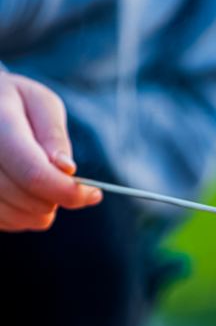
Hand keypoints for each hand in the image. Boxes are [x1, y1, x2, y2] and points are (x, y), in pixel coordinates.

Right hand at [0, 71, 101, 231]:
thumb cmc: (14, 103)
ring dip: (43, 206)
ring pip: (24, 217)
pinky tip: (23, 189)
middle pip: (32, 200)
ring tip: (38, 178)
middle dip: (58, 194)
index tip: (94, 193)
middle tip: (60, 174)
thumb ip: (53, 134)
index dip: (70, 191)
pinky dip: (26, 212)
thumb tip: (66, 169)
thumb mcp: (39, 103)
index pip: (35, 175)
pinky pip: (12, 223)